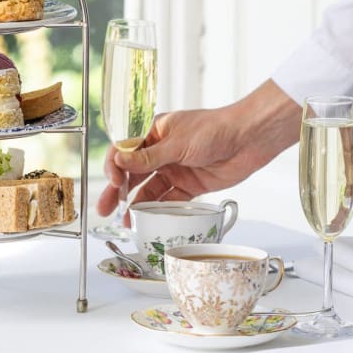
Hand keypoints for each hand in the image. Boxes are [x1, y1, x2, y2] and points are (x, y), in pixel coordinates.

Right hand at [96, 79, 300, 216]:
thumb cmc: (215, 129)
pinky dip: (159, 211)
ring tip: (126, 222)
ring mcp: (175, 169)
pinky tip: (149, 221)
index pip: (125, 151)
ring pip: (149, 191)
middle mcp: (162, 152)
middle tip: (104, 209)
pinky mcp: (190, 186)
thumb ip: (148, 157)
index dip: (116, 168)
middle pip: (133, 174)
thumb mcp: (178, 142)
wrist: (249, 139)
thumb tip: (119, 162)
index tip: (115, 183)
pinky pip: (169, 201)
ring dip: (136, 205)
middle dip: (117, 192)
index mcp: (155, 133)